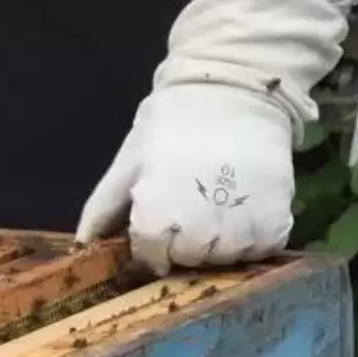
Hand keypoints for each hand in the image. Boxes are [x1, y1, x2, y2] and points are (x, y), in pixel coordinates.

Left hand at [74, 83, 294, 275]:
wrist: (234, 95)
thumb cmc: (173, 124)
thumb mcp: (129, 160)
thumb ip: (104, 207)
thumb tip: (82, 246)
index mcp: (154, 219)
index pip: (152, 260)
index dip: (153, 245)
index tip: (160, 223)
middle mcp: (196, 234)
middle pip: (188, 261)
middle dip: (185, 241)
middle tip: (191, 205)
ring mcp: (239, 234)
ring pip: (224, 260)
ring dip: (219, 241)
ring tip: (219, 202)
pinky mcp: (275, 228)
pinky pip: (259, 251)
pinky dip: (252, 237)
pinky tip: (245, 206)